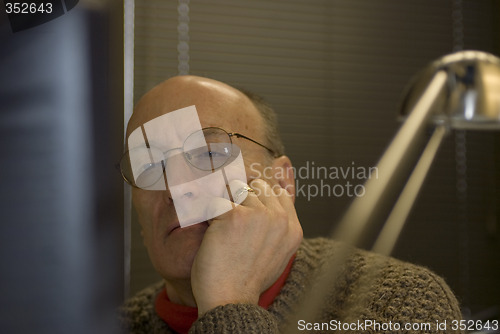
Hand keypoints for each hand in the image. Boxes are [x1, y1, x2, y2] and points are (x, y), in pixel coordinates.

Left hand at [190, 178, 302, 315]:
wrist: (229, 300)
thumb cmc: (247, 278)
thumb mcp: (276, 251)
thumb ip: (280, 220)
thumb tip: (283, 171)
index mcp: (293, 228)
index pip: (277, 191)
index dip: (257, 196)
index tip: (243, 209)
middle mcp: (280, 219)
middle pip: (256, 186)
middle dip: (240, 197)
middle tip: (229, 221)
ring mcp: (259, 215)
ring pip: (235, 189)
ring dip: (223, 204)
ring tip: (219, 228)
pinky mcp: (234, 215)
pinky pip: (215, 200)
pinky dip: (207, 213)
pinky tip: (209, 230)